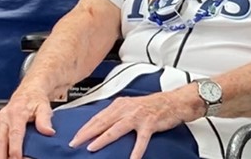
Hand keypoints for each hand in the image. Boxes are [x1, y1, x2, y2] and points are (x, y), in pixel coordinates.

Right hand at [0, 87, 53, 158]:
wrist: (27, 93)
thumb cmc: (35, 101)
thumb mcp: (44, 107)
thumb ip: (45, 119)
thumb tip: (48, 131)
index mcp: (17, 113)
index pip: (15, 134)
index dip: (15, 148)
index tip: (17, 158)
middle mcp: (3, 118)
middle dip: (0, 155)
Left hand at [69, 91, 188, 158]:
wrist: (175, 101)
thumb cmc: (154, 105)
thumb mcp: (132, 105)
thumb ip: (117, 114)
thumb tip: (102, 126)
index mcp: (121, 104)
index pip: (98, 116)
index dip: (85, 127)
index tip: (75, 136)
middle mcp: (127, 109)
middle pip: (103, 122)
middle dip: (87, 133)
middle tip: (75, 143)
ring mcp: (138, 116)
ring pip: (117, 129)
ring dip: (103, 139)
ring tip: (93, 147)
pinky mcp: (150, 124)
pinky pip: (141, 139)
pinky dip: (136, 150)